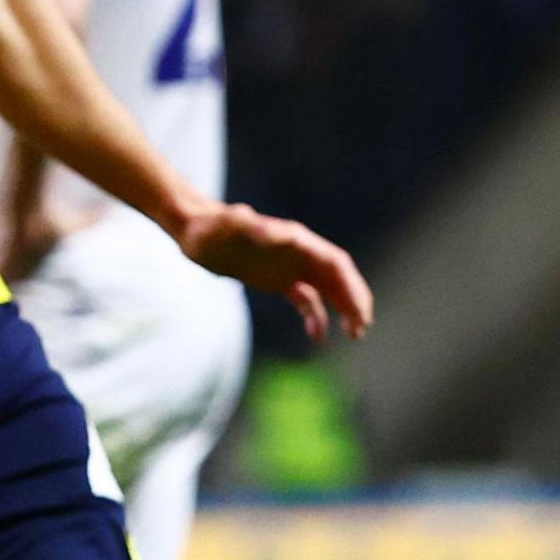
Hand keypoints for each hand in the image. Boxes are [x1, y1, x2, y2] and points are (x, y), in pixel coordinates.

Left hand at [169, 198, 375, 342]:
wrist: (196, 232)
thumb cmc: (209, 229)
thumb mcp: (224, 227)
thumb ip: (242, 223)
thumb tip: (261, 222)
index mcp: (295, 240)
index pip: (334, 262)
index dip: (350, 286)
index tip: (359, 310)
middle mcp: (299, 252)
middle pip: (338, 276)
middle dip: (354, 299)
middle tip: (363, 327)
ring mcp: (291, 266)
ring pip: (328, 288)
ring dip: (344, 308)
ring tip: (354, 334)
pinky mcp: (279, 279)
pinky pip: (306, 299)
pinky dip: (316, 317)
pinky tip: (318, 337)